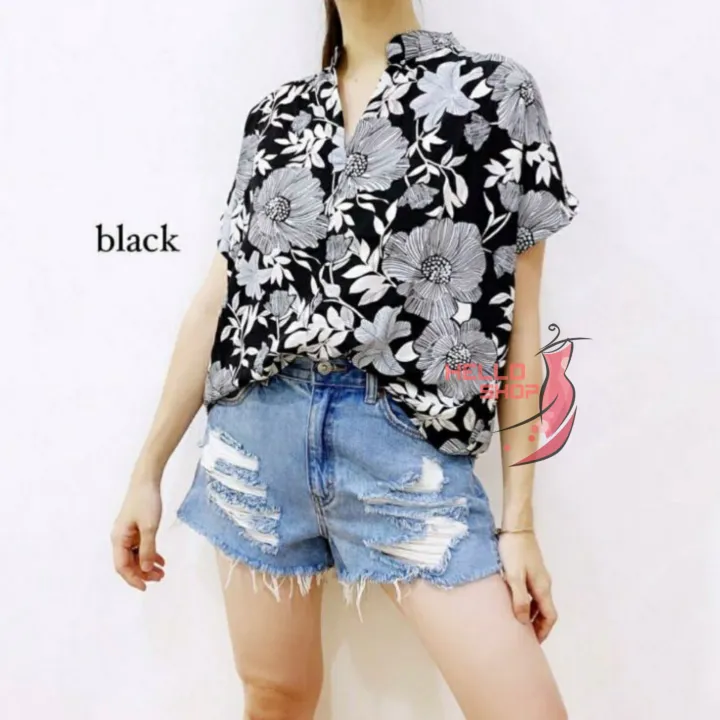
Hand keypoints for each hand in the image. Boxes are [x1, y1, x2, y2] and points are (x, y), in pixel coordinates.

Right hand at [111, 468, 165, 590]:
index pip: (123, 566)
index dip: (133, 579)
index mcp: (118, 539)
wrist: (147, 480)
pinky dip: (150, 553)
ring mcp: (127, 533)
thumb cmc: (146, 501)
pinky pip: (140, 546)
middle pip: (129, 563)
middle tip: (160, 578)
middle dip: (143, 573)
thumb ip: (148, 549)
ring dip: (147, 565)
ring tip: (162, 571)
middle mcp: (120, 538)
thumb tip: (145, 570)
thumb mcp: (149, 527)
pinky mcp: (135, 528)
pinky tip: (161, 560)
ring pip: (136, 556)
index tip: (146, 587)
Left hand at [498, 532, 556, 642]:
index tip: (534, 643)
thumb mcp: (513, 576)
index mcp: (542, 588)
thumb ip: (519, 599)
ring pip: (539, 601)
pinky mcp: (531, 569)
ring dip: (532, 614)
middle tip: (525, 637)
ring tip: (518, 622)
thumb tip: (523, 621)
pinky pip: (533, 592)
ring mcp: (538, 576)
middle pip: (546, 611)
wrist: (516, 527)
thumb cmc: (513, 550)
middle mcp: (544, 583)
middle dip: (538, 625)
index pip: (550, 616)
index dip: (543, 631)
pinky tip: (515, 601)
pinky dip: (528, 602)